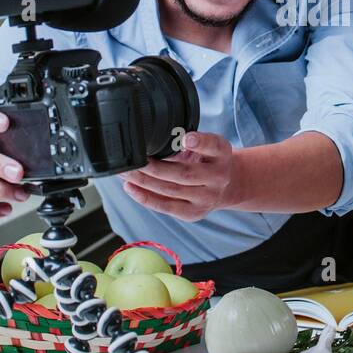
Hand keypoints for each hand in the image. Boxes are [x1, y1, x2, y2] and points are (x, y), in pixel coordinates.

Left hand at [119, 131, 237, 221]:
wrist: (226, 186)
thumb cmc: (208, 160)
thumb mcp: (205, 144)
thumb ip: (187, 140)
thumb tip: (155, 142)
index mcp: (222, 153)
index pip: (213, 146)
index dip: (199, 142)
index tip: (186, 139)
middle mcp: (218, 177)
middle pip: (184, 173)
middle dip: (154, 168)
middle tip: (134, 159)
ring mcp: (207, 198)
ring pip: (171, 191)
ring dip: (144, 181)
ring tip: (126, 172)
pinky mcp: (194, 213)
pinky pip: (166, 206)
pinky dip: (145, 197)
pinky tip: (131, 188)